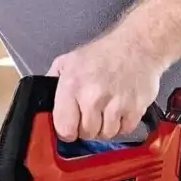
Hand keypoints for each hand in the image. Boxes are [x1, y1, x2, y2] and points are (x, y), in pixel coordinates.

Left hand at [48, 31, 164, 141]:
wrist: (138, 45)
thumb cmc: (103, 54)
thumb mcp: (68, 61)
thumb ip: (52, 82)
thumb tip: (43, 102)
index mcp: (72, 86)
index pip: (64, 129)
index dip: (67, 130)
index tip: (71, 125)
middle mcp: (93, 97)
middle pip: (86, 134)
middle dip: (87, 127)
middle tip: (92, 113)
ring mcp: (116, 104)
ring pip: (106, 135)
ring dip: (105, 127)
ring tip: (107, 110)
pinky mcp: (135, 109)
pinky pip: (125, 131)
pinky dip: (123, 125)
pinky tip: (120, 109)